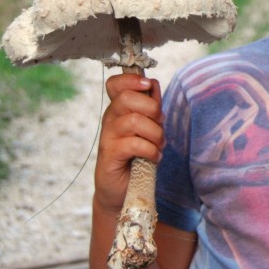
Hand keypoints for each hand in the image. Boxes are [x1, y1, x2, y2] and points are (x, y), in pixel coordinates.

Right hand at [93, 74, 163, 212]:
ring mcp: (108, 137)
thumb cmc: (138, 156)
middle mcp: (110, 119)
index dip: (131, 79)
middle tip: (160, 124)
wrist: (123, 190)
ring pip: (133, 121)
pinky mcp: (109, 155)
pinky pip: (133, 144)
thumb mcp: (148, 128)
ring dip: (155, 133)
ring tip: (159, 145)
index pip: (114, 84)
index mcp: (119, 109)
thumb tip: (153, 83)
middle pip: (127, 98)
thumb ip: (151, 106)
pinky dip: (150, 150)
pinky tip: (155, 157)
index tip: (148, 85)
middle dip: (152, 109)